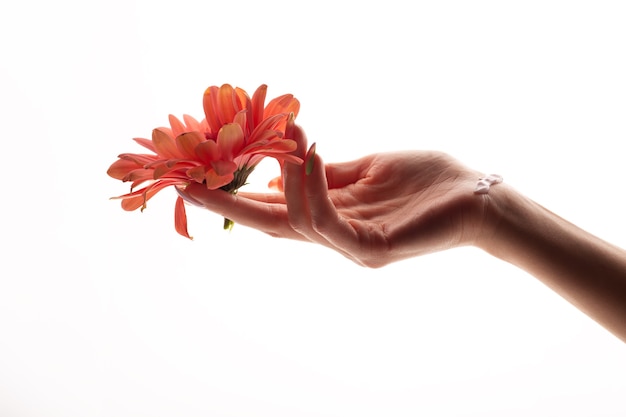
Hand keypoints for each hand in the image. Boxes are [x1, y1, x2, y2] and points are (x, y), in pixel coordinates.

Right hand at [178, 126, 488, 266]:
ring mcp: (351, 247)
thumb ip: (328, 172)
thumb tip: (288, 163)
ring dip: (285, 177)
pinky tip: (311, 155)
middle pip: (269, 224)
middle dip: (227, 205)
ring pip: (295, 221)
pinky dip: (312, 189)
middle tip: (190, 182)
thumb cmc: (427, 181)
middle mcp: (334, 237)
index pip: (272, 210)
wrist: (476, 197)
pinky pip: (328, 223)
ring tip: (290, 138)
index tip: (198, 177)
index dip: (234, 196)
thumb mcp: (367, 169)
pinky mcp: (371, 248)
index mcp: (331, 216)